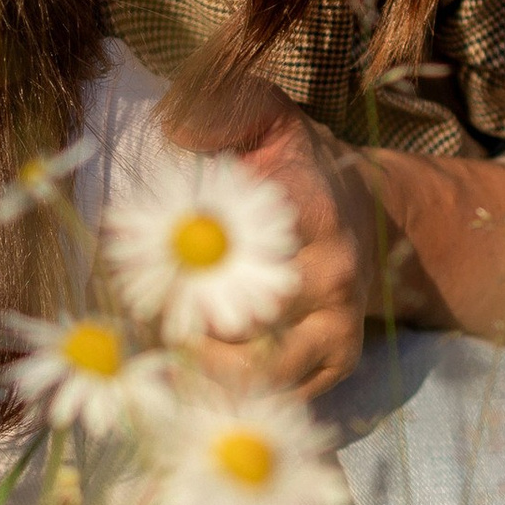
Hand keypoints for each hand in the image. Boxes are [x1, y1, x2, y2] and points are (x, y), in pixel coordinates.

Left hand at [163, 76, 382, 395]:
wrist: (374, 216)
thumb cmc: (297, 168)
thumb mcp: (266, 121)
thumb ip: (221, 112)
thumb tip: (171, 126)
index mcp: (308, 208)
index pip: (234, 250)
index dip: (173, 264)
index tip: (130, 263)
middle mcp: (333, 270)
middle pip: (242, 320)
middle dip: (179, 322)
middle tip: (137, 313)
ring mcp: (339, 322)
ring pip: (258, 369)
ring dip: (198, 365)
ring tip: (160, 342)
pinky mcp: (338, 360)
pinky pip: (276, 393)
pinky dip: (228, 390)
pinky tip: (192, 371)